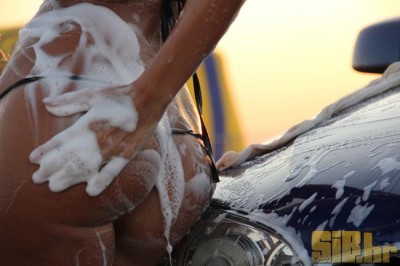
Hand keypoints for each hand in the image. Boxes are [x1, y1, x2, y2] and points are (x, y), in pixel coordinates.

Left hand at [29, 85, 157, 195]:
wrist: (147, 99)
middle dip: (51, 169)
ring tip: (54, 187)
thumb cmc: (119, 96)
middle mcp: (95, 140)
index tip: (32, 159)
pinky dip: (101, 182)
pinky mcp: (126, 155)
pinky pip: (112, 172)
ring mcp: (111, 150)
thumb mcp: (91, 94)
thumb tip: (46, 103)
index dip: (45, 151)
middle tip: (37, 179)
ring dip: (68, 178)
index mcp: (85, 124)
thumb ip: (68, 102)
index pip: (60, 141)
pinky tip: (91, 192)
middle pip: (68, 158)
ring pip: (86, 168)